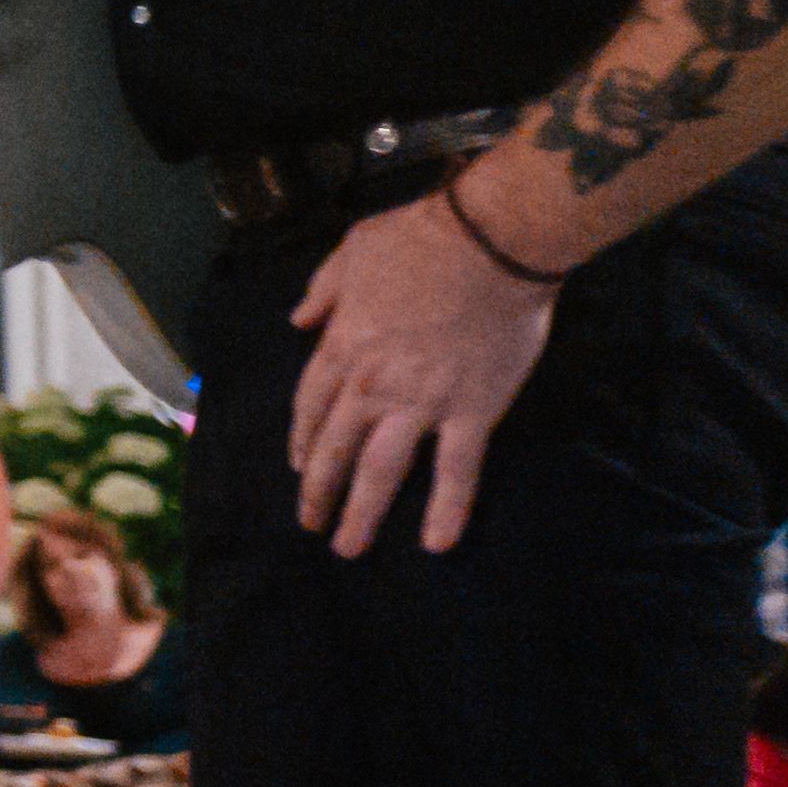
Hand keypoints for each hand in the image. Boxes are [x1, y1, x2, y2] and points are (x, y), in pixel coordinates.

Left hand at [287, 178, 563, 559]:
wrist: (490, 242)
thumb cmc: (420, 238)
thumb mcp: (351, 253)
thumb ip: (323, 291)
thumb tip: (298, 320)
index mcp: (342, 348)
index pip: (310, 407)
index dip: (302, 441)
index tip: (297, 465)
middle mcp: (372, 386)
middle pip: (336, 449)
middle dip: (319, 491)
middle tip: (311, 526)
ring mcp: (422, 403)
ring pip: (383, 470)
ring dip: (362, 513)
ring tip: (348, 547)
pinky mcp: (473, 412)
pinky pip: (457, 470)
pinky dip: (447, 509)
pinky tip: (436, 544)